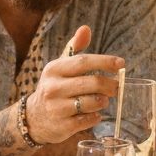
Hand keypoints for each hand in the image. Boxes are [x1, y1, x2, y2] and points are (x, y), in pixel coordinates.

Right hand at [25, 26, 123, 144]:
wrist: (34, 118)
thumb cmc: (54, 87)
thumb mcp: (60, 67)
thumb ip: (75, 48)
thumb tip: (86, 28)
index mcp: (54, 69)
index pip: (83, 61)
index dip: (105, 62)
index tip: (121, 64)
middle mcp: (53, 87)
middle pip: (92, 83)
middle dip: (110, 85)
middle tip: (117, 87)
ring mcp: (56, 108)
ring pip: (92, 102)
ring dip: (103, 101)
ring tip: (103, 100)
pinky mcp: (62, 126)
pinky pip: (89, 120)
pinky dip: (96, 116)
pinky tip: (94, 114)